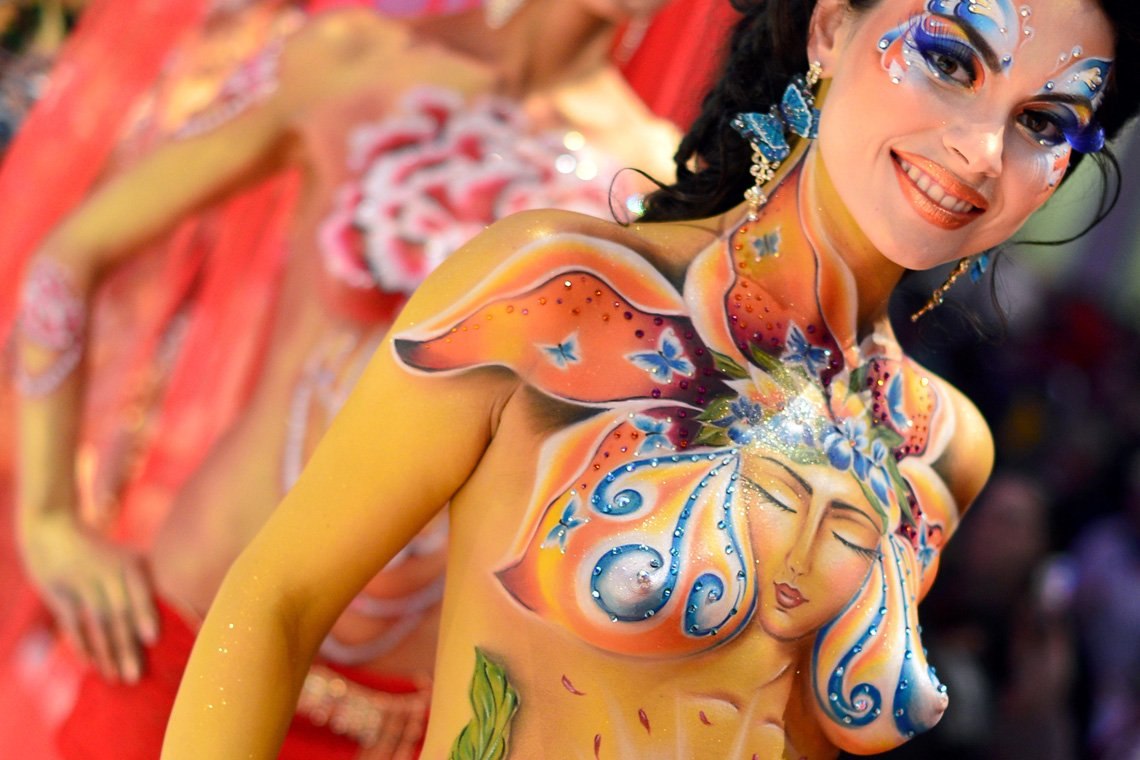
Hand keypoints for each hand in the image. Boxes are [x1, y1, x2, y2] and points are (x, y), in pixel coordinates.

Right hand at [18, 510, 157, 682]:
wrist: (53, 528)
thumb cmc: (104, 553)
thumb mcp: (128, 557)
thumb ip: (150, 582)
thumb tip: (190, 609)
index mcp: (127, 565)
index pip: (137, 592)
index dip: (144, 613)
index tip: (152, 638)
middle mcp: (104, 575)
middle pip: (117, 615)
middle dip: (126, 647)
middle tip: (135, 676)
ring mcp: (80, 585)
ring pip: (94, 624)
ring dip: (105, 653)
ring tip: (117, 678)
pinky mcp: (58, 595)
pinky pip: (71, 624)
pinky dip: (80, 644)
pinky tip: (91, 665)